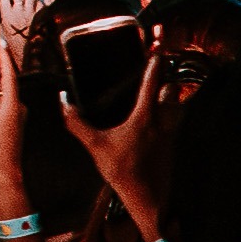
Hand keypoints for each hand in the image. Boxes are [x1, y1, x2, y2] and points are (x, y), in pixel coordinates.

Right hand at [80, 27, 174, 236]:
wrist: (149, 199)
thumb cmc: (123, 171)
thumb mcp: (95, 146)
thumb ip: (77, 123)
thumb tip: (62, 102)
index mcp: (145, 115)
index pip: (153, 79)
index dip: (155, 59)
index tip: (158, 42)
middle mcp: (163, 119)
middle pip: (172, 88)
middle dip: (166, 76)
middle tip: (158, 65)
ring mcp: (171, 132)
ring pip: (178, 104)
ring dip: (172, 95)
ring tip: (161, 88)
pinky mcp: (173, 144)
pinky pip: (176, 121)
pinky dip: (171, 112)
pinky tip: (159, 117)